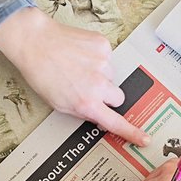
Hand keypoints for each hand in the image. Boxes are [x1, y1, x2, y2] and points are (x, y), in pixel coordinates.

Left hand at [0, 7, 148, 145]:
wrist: (36, 42)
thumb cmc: (41, 73)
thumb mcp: (59, 104)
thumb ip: (82, 111)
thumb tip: (98, 115)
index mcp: (87, 103)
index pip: (116, 123)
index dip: (132, 132)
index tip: (144, 139)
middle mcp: (98, 85)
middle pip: (118, 97)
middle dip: (108, 95)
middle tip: (89, 88)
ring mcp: (103, 63)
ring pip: (112, 76)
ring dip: (100, 74)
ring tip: (78, 66)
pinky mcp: (103, 46)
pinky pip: (107, 57)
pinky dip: (97, 57)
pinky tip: (80, 55)